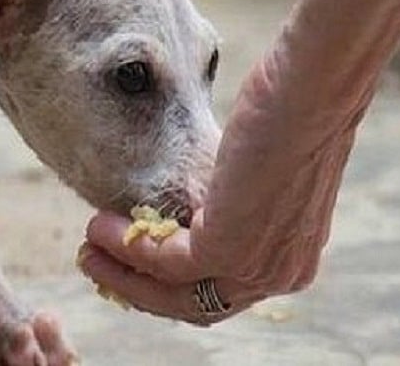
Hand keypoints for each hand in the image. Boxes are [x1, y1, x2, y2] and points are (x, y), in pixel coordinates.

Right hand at [77, 51, 363, 324]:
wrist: (309, 95)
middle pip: (194, 305)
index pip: (219, 294)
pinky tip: (102, 226)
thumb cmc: (291, 115)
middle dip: (136, 288)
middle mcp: (279, 275)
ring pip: (174, 291)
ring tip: (89, 243)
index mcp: (291, 259)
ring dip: (122, 271)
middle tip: (96, 262)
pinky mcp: (230, 250)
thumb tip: (191, 207)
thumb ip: (232, 202)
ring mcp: (256, 268)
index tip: (128, 264)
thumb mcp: (258, 174)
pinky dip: (127, 248)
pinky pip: (165, 261)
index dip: (167, 285)